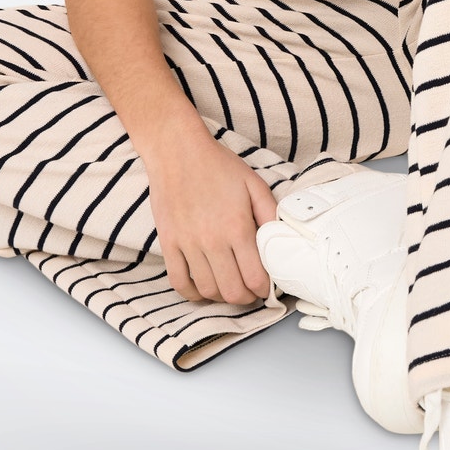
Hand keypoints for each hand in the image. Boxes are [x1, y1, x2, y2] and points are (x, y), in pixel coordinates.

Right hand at [144, 137, 280, 304]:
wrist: (177, 151)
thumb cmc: (218, 166)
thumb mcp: (254, 184)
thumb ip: (270, 215)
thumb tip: (280, 242)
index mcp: (237, 227)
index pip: (255, 279)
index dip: (264, 289)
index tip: (266, 286)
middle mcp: (212, 240)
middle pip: (232, 292)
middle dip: (246, 298)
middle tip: (250, 291)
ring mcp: (187, 244)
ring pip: (207, 290)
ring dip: (221, 296)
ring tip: (229, 287)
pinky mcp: (168, 243)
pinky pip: (179, 282)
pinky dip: (192, 293)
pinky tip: (202, 288)